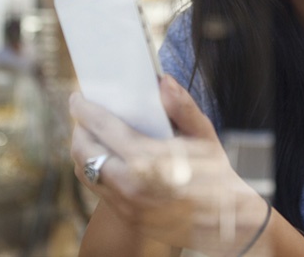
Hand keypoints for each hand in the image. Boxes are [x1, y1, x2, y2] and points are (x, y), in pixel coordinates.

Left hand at [70, 75, 268, 255]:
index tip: (77, 97)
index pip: (101, 127)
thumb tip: (163, 82)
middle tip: (83, 115)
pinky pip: (97, 189)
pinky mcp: (127, 217)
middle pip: (83, 150)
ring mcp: (126, 204)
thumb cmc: (215, 174)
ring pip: (85, 172)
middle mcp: (130, 183)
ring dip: (83, 150)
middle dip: (79, 128)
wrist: (226, 221)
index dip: (84, 109)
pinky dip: (95, 169)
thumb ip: (182, 106)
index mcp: (147, 158)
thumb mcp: (203, 135)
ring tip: (92, 135)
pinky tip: (106, 158)